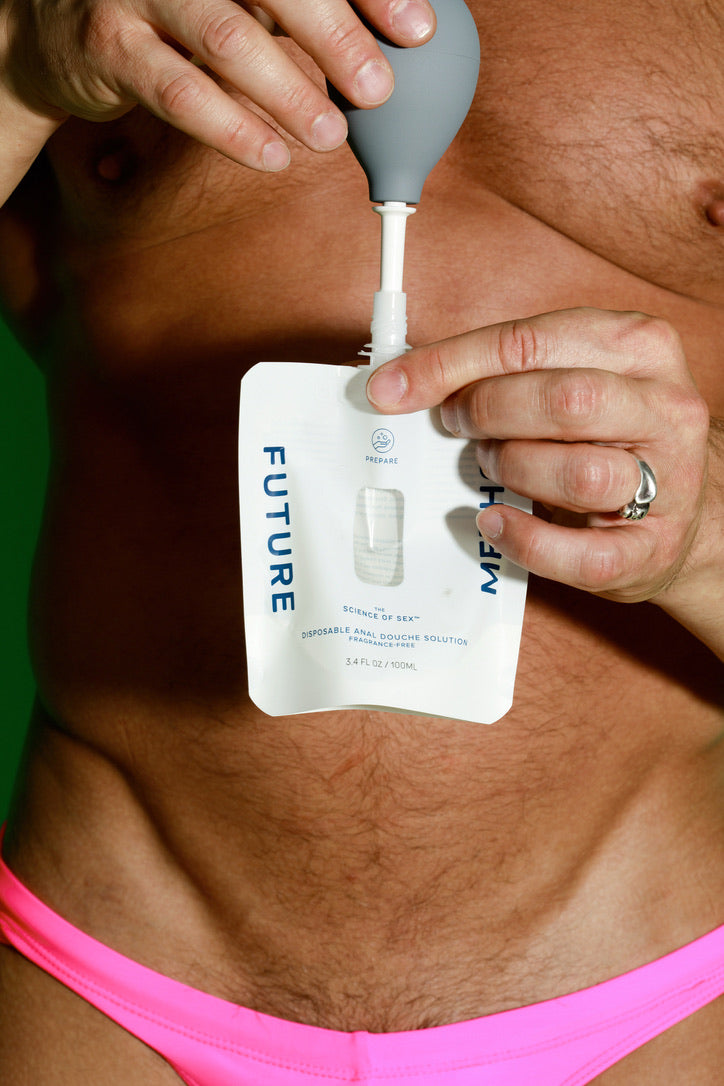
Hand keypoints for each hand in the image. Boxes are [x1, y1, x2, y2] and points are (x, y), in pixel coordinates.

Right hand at [0, 0, 434, 170]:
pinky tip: (272, 156)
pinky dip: (232, 129)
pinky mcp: (111, 46)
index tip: (418, 27)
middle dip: (336, 36)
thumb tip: (388, 49)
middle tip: (380, 88)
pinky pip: (179, 93)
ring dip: (287, 93)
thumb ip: (297, 12)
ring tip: (331, 135)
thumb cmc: (175, 9)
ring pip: (225, 39)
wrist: (61, 24)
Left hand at [366, 308, 713, 606]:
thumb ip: (510, 371)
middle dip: (487, 412)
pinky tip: (496, 523)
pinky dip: (527, 542)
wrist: (694, 510)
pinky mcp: (653, 548)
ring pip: (580, 473)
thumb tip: (410, 379)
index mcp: (637, 347)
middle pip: (562, 399)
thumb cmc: (612, 438)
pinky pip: (584, 554)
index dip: (450, 365)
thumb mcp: (576, 379)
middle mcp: (664, 408)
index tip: (394, 388)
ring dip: (514, 470)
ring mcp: (668, 481)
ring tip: (491, 470)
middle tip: (454, 426)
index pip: (529, 341)